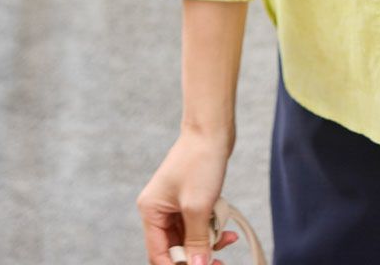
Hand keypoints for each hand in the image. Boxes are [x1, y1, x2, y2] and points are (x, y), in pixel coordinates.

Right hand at [137, 125, 240, 263]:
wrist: (213, 128)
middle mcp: (159, 209)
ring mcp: (175, 204)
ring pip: (189, 238)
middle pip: (175, 248)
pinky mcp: (191, 198)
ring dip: (208, 242)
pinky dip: (212, 228)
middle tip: (219, 263)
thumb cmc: (201, 161)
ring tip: (227, 238)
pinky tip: (227, 228)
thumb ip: (196, 242)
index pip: (158, 254)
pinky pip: (199, 224)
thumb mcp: (198, 207)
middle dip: (196, 257)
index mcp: (151, 211)